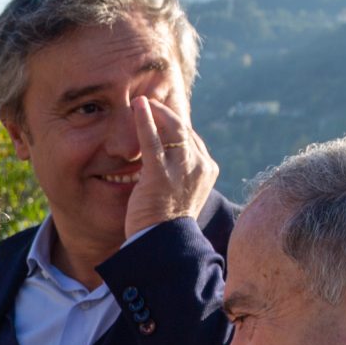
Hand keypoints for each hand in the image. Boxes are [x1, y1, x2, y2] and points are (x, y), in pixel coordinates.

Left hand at [123, 97, 217, 239]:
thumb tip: (164, 158)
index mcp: (207, 169)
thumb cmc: (167, 222)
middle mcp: (199, 165)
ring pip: (172, 128)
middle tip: (151, 102)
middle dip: (167, 112)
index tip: (162, 114)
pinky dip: (144, 119)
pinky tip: (137, 106)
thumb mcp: (181, 192)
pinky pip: (152, 139)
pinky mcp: (160, 173)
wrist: (164, 243)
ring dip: (156, 111)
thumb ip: (179, 172)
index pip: (192, 138)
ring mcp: (182, 168)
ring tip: (142, 101)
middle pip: (184, 129)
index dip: (176, 124)